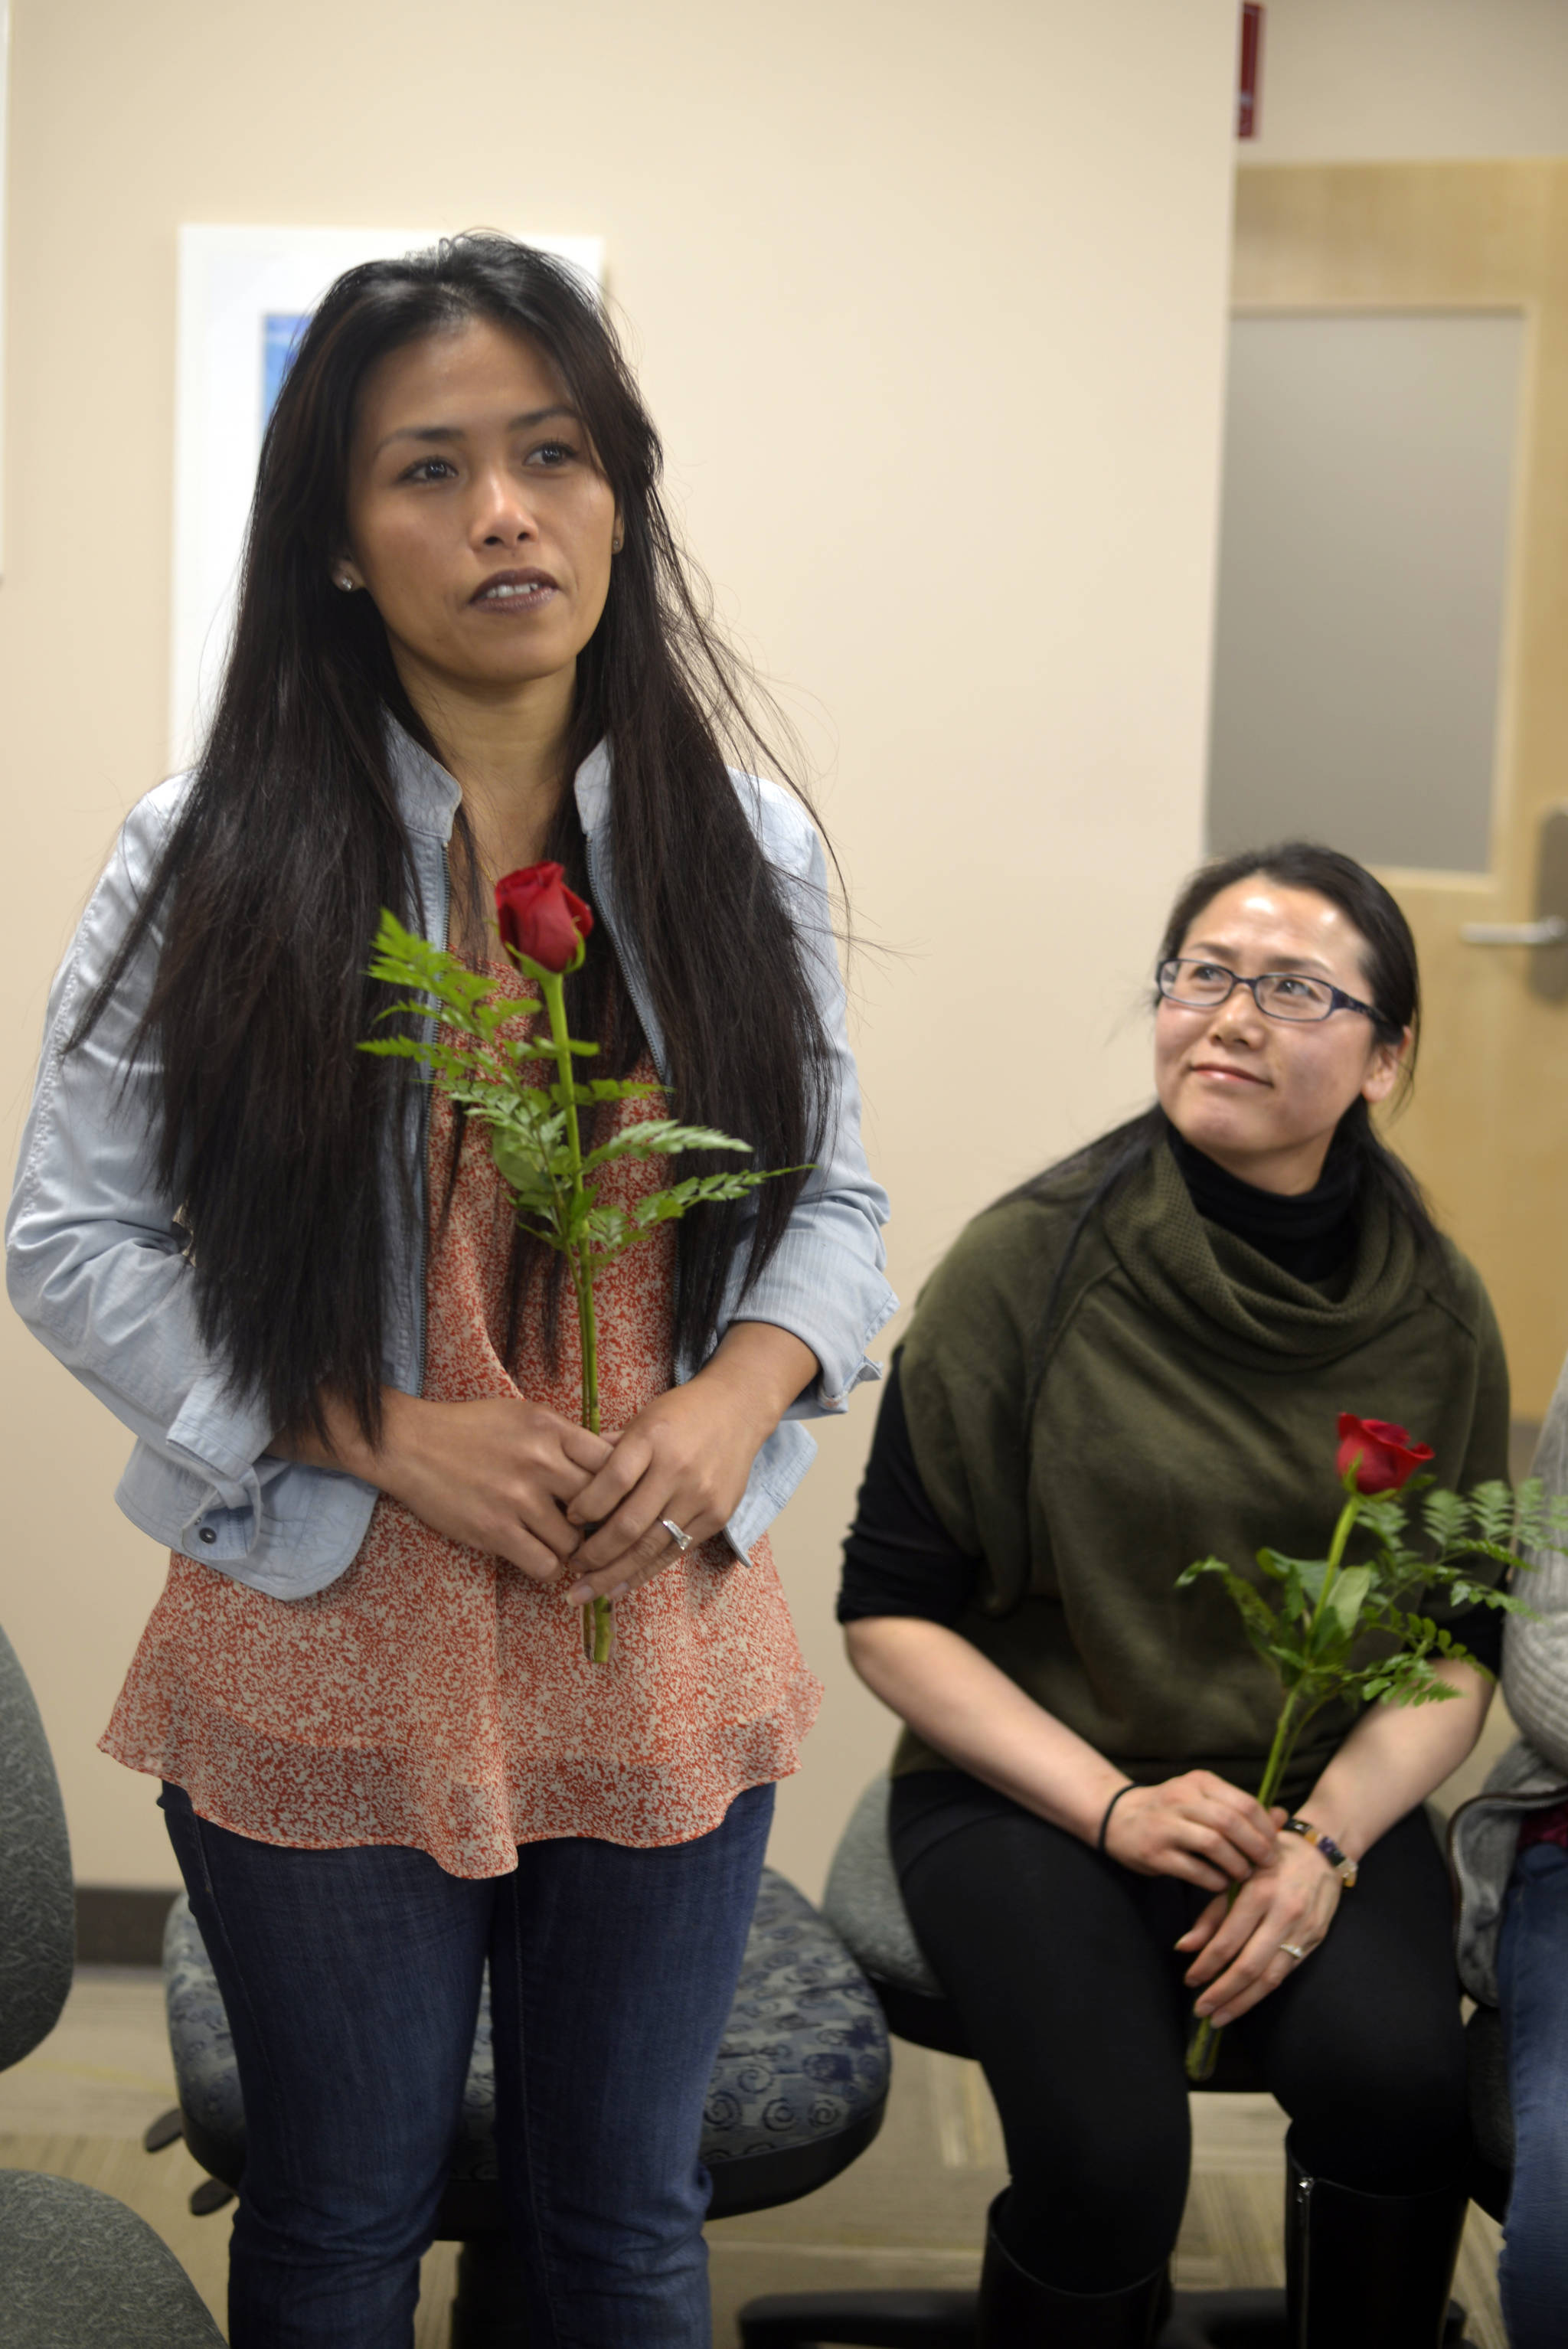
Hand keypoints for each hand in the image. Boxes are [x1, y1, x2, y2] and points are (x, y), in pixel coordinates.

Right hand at [339, 1392, 612, 1581]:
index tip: (614, 1500)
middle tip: (593, 1532)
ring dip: (571, 1549)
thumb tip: (618, 1452)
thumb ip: (568, 1437)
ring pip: (574, 1542)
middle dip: (600, 1524)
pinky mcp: (495, 1530)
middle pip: (601, 1506)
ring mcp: (518, 1498)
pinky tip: (539, 1556)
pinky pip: (544, 1564)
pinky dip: (548, 1567)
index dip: (619, 1487)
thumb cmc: (472, 1428)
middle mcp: (541, 1462)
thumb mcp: (526, 1416)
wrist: (410, 1444)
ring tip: (560, 1544)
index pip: (612, 1463)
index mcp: (552, 1429)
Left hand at [563, 1324, 817, 1604]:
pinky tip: (617, 1588)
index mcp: (653, 1439)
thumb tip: (567, 1484)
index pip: (613, 1481)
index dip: (585, 1506)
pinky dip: (642, 1574)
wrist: (738, 1410)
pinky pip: (673, 1553)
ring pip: (650, 1547)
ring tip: (585, 1591)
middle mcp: (678, 1471)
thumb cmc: (680, 1414)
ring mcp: (700, 1497)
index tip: (566, 1520)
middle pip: (629, 1524)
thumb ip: (607, 1451)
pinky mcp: (716, 1517)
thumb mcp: (641, 1420)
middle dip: (593, 1554)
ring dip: (613, 1574)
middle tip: (569, 1567)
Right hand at [1103, 1771, 1280, 1890]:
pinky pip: (1195, 1869)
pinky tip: (1220, 1883)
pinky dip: (1215, 1880)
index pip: (1244, 1802)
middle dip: (1256, 1847)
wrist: (1118, 1818)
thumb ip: (1242, 1809)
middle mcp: (1181, 1798)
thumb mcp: (1204, 1800)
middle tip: (1267, 1865)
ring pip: (1213, 1844)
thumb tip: (1283, 1816)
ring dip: (1236, 1865)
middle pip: (1230, 1822)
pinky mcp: (1154, 1852)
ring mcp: (1165, 1825)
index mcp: (1199, 1782)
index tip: (1274, 1846)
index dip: (1265, 1828)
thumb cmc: (1171, 1811)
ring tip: (1243, 1875)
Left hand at [1177, 1830, 1342, 2025]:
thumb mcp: (1235, 1876)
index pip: (1229, 1941)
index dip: (1207, 1965)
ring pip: (1271, 1978)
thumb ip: (1211, 1914)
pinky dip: (1264, 1990)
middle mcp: (1282, 1914)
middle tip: (1202, 2011)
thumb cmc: (1268, 1860)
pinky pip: (1286, 1972)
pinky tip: (1246, 2000)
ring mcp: (1303, 1930)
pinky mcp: (1315, 1940)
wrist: (1321, 1852)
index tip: (1190, 1981)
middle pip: (1250, 1967)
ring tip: (1220, 2017)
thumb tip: (1183, 1948)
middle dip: (1223, 1994)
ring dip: (1243, 2002)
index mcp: (1258, 1893)